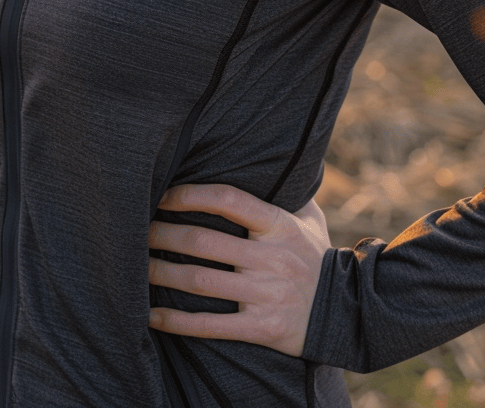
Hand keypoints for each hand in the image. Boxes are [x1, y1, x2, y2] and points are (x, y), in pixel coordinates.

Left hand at [147, 184, 331, 356]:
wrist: (348, 313)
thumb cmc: (318, 258)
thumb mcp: (309, 220)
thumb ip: (289, 191)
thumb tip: (275, 156)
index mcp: (279, 225)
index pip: (229, 200)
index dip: (191, 194)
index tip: (163, 196)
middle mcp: (271, 257)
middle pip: (204, 241)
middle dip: (164, 234)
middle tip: (138, 231)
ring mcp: (266, 294)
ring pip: (201, 282)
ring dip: (162, 273)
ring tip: (136, 267)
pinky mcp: (262, 329)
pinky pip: (211, 326)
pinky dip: (176, 321)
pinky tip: (150, 317)